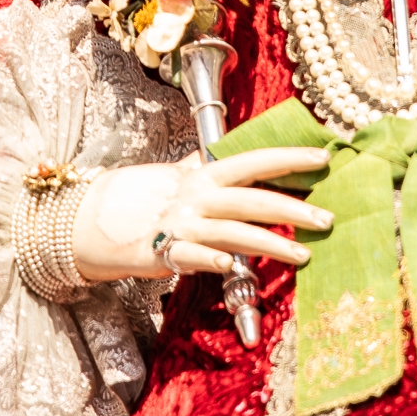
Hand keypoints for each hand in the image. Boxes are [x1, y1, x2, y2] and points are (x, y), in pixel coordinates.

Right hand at [73, 147, 332, 280]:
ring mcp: (181, 226)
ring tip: (303, 254)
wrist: (89, 219)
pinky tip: (233, 266)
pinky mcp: (164, 253)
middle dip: (292, 208)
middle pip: (251, 200)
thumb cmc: (140, 198)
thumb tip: (223, 150)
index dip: (287, 158)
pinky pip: (193, 258)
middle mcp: (195, 198)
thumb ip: (200, 165)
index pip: (252, 161)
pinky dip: (213, 260)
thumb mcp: (174, 175)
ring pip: (234, 232)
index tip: (323, 157)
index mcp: (202, 176)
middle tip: (327, 219)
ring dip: (271, 244)